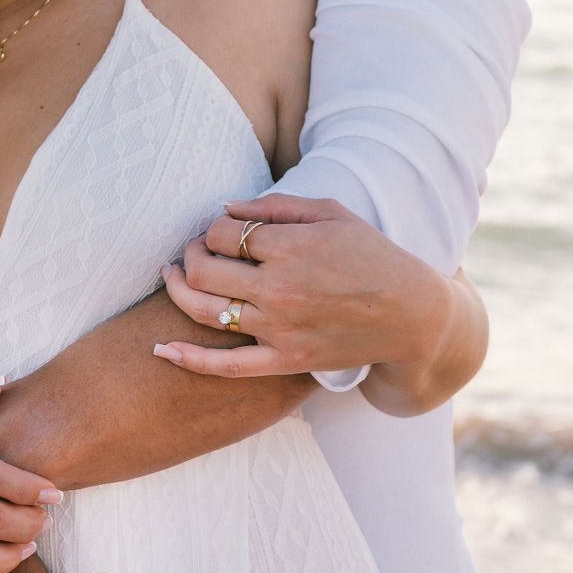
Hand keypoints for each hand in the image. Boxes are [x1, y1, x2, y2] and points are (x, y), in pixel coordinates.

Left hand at [154, 193, 446, 377]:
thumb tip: (224, 207)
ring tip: (172, 275)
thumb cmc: (371, 254)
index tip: (224, 230)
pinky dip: (187, 358)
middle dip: (191, 253)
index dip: (213, 228)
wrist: (412, 315)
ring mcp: (279, 328)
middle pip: (203, 269)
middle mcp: (278, 289)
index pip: (222, 233)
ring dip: (178, 288)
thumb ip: (274, 206)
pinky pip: (225, 366)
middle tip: (195, 248)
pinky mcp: (284, 360)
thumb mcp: (330, 213)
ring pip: (204, 310)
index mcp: (289, 247)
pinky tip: (160, 348)